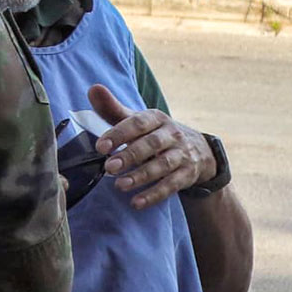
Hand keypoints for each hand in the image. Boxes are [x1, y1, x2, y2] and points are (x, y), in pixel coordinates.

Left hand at [89, 83, 213, 209]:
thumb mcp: (138, 121)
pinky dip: (154, 194)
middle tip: (109, 167)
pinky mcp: (188, 174)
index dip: (119, 133)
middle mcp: (172, 134)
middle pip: (152, 144)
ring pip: (162, 165)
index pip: (138, 123)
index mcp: (157, 118)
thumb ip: (113, 109)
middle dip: (130, 155)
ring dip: (141, 176)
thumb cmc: (156, 134)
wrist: (198, 150)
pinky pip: (172, 185)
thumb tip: (93, 89)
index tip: (100, 146)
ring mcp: (182, 154)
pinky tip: (137, 203)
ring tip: (119, 185)